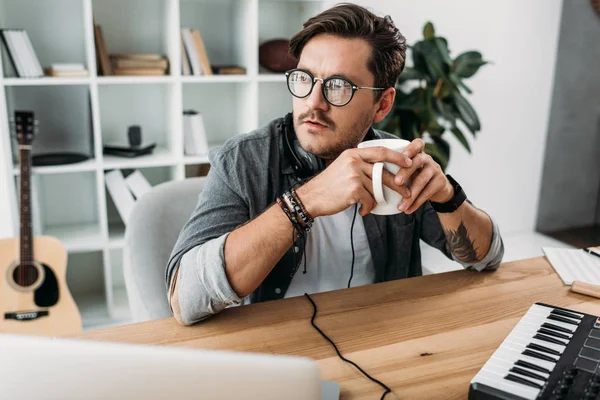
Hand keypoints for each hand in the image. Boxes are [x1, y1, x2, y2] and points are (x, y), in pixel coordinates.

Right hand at [295, 147, 412, 216]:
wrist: (311, 197)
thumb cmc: (328, 185)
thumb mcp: (343, 166)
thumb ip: (360, 164)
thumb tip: (381, 170)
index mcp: (353, 154)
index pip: (380, 151)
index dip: (397, 156)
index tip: (409, 162)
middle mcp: (354, 162)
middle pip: (383, 172)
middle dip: (398, 184)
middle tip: (407, 192)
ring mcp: (353, 175)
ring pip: (376, 189)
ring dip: (375, 200)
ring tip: (368, 205)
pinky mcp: (353, 189)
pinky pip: (370, 200)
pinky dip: (368, 208)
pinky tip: (361, 210)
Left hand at [393, 138, 453, 213]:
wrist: (439, 189)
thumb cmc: (415, 178)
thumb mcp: (408, 171)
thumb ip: (395, 170)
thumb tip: (371, 178)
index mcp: (417, 153)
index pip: (417, 144)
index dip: (410, 148)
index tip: (403, 155)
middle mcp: (427, 159)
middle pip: (418, 161)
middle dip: (406, 172)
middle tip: (396, 183)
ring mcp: (435, 169)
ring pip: (422, 180)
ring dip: (410, 194)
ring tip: (400, 206)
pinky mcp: (441, 181)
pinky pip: (428, 192)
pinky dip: (416, 203)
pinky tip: (408, 210)